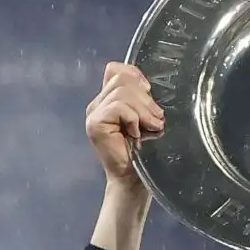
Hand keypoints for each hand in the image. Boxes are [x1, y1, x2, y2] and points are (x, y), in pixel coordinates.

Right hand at [85, 62, 164, 190]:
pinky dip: (134, 118)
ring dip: (143, 110)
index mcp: (108, 99)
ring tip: (151, 127)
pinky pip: (119, 107)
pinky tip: (137, 134)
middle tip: (155, 119)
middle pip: (123, 78)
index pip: (116, 69)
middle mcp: (97, 103)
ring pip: (122, 91)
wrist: (134, 180)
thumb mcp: (146, 118)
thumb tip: (148, 86)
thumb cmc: (144, 152)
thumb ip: (142, 100)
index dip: (136, 75)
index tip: (150, 94)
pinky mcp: (95, 124)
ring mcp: (94, 113)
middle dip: (145, 98)